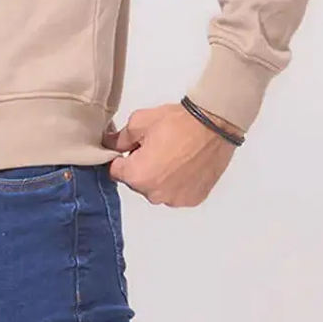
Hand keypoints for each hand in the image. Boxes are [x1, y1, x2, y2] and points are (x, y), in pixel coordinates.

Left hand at [101, 101, 243, 206]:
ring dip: (159, 177)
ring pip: (157, 189)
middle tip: (155, 147)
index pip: (115, 171)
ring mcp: (175, 199)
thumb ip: (119, 138)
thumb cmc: (176, 123)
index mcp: (137, 176)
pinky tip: (186, 164)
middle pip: (136, 182)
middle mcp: (154, 194)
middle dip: (140, 167)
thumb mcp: (139, 122)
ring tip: (173, 155)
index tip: (131, 147)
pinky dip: (177, 182)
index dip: (121, 157)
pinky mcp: (193, 199)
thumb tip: (109, 145)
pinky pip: (176, 192)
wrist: (214, 125)